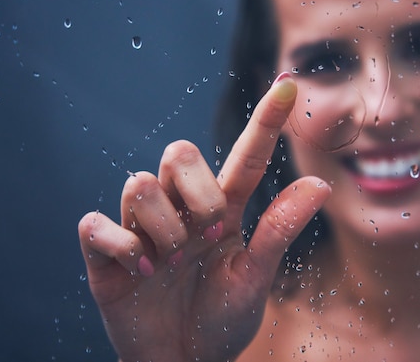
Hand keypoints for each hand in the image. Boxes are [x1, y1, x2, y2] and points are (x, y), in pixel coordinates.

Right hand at [78, 74, 330, 361]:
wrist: (184, 361)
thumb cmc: (221, 319)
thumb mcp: (255, 278)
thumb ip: (280, 231)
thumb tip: (321, 182)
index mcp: (222, 211)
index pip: (245, 157)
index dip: (267, 121)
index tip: (289, 84)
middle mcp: (181, 209)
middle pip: (179, 153)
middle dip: (197, 191)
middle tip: (210, 234)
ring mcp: (141, 227)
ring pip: (139, 184)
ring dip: (164, 227)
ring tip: (173, 265)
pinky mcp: (105, 253)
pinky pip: (98, 224)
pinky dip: (122, 245)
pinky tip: (142, 270)